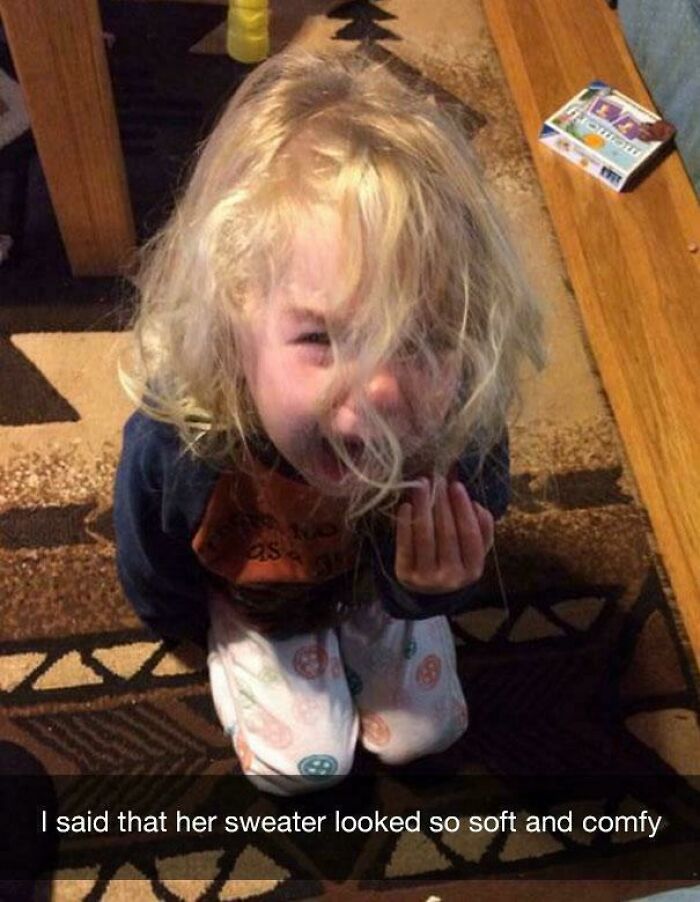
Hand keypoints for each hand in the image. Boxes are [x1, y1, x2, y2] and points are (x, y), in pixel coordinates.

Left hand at [394, 476, 493, 594]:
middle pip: (447, 533)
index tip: (456, 486)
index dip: (463, 509)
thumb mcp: (473, 551)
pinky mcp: (405, 576)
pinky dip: (405, 524)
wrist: (428, 591)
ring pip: (425, 536)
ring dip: (423, 507)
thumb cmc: (454, 560)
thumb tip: (477, 506)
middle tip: (437, 479)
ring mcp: (427, 579)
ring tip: (421, 485)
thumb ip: (482, 529)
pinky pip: (404, 545)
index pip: (470, 535)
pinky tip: (406, 505)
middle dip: (442, 503)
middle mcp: (451, 578)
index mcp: (473, 570)